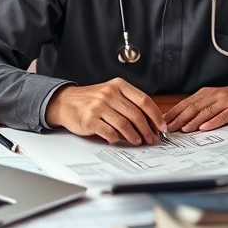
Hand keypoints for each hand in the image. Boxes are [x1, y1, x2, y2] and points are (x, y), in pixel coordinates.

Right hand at [45, 78, 165, 145]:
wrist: (65, 102)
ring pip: (125, 125)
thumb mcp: (111, 93)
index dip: (156, 116)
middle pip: (136, 115)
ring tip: (137, 141)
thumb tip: (151, 121)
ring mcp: (99, 106)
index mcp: (118, 85)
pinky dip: (117, 139)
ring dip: (134, 136)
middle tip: (151, 139)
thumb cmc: (91, 100)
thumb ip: (129, 102)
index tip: (161, 127)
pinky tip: (118, 140)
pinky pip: (110, 133)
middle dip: (147, 130)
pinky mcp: (90, 119)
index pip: (144, 100)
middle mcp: (109, 94)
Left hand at [164, 78, 227, 132]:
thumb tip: (186, 120)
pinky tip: (205, 128)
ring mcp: (225, 101)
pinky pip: (223, 116)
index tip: (162, 122)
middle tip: (167, 128)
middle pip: (192, 107)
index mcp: (207, 94)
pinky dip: (213, 122)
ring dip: (193, 120)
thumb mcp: (219, 100)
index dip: (173, 113)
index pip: (186, 103)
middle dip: (178, 118)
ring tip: (183, 129)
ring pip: (205, 111)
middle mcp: (214, 96)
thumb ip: (204, 107)